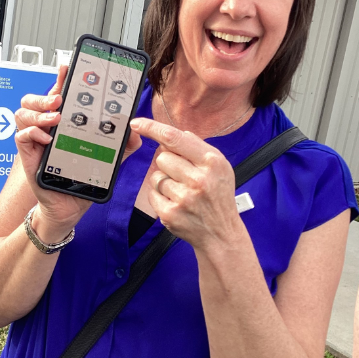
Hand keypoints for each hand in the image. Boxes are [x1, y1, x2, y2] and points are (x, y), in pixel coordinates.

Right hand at [15, 66, 141, 231]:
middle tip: (60, 99)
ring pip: (24, 112)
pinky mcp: (29, 154)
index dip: (61, 79)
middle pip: (34, 98)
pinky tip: (47, 139)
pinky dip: (32, 134)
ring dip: (39, 112)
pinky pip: (21, 136)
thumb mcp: (107, 160)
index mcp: (65, 123)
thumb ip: (121, 145)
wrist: (69, 206)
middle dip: (45, 93)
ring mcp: (36, 140)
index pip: (60, 94)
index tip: (68, 67)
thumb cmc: (82, 179)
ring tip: (56, 118)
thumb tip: (134, 133)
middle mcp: (47, 127)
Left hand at [130, 117, 240, 247]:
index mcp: (212, 162)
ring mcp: (184, 198)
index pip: (174, 138)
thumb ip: (199, 148)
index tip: (137, 123)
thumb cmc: (219, 196)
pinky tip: (176, 203)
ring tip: (183, 192)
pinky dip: (160, 197)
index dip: (152, 128)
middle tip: (184, 177)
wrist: (221, 234)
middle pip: (162, 157)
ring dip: (165, 182)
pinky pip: (152, 194)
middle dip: (168, 165)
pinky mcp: (170, 213)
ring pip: (156, 176)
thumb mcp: (221, 167)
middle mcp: (199, 179)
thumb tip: (178, 133)